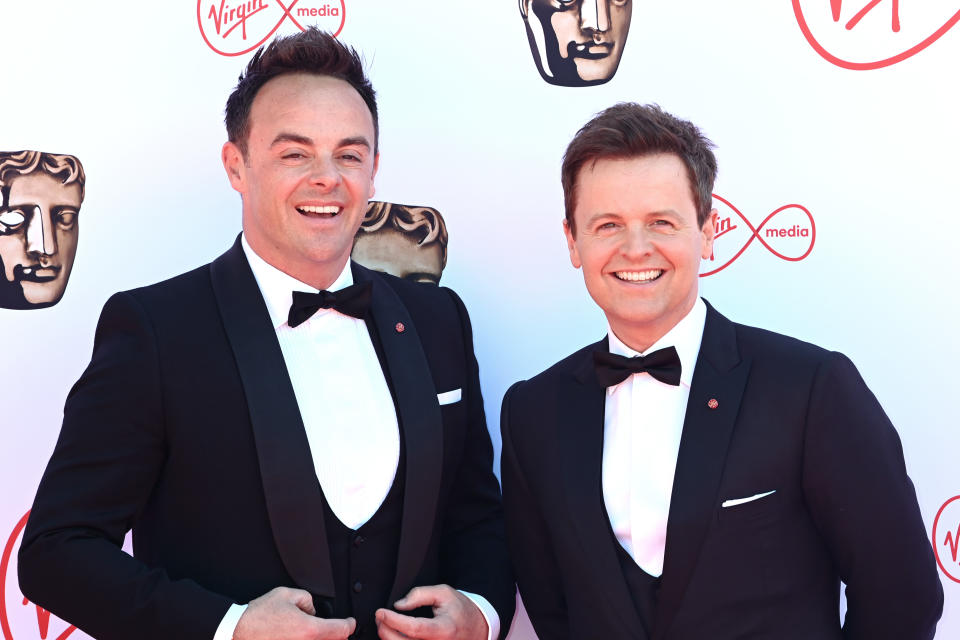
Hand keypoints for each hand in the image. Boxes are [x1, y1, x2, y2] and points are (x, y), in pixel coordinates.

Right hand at [234, 586, 355, 639]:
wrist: (236, 633)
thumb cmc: (258, 616)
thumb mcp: (286, 595)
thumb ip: (307, 599)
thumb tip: (312, 610)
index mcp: (310, 630)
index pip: (341, 630)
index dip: (349, 624)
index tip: (351, 622)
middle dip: (336, 634)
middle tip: (334, 627)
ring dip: (321, 639)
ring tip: (310, 630)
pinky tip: (301, 636)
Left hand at [375, 584, 487, 639]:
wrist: (476, 627)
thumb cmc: (460, 610)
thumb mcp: (444, 593)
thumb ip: (420, 594)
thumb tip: (399, 605)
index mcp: (443, 629)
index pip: (413, 628)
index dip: (393, 620)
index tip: (381, 612)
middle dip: (385, 630)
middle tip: (380, 617)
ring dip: (388, 638)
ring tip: (384, 624)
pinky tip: (394, 634)